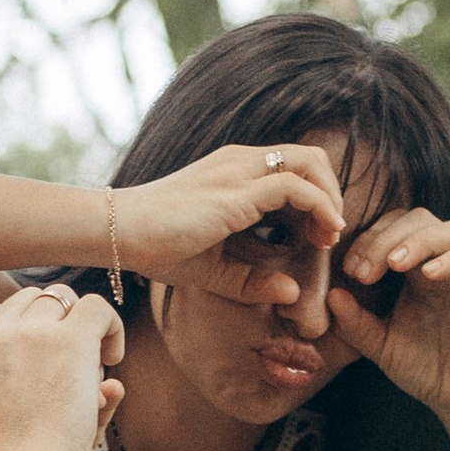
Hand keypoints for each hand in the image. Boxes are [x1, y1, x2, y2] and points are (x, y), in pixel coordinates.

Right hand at [0, 283, 120, 450]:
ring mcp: (25, 334)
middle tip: (66, 377)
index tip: (40, 374)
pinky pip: (97, 308)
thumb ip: (11, 384)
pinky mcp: (66, 341)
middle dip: (51, 331)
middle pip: (30, 304)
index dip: (25, 339)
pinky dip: (111, 326)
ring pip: (62, 303)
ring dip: (77, 334)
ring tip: (85, 378)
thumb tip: (63, 365)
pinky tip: (113, 357)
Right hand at [114, 144, 348, 282]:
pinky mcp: (236, 193)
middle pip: (309, 156)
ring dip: (329, 198)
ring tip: (329, 235)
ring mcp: (239, 172)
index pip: (292, 166)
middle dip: (331, 191)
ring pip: (309, 162)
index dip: (316, 197)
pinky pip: (294, 188)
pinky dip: (318, 207)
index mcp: (234, 171)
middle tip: (330, 234)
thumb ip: (252, 281)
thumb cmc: (155, 246)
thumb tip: (292, 294)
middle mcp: (240, 162)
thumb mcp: (213, 269)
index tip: (317, 236)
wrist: (118, 232)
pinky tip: (321, 235)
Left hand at [329, 209, 449, 427]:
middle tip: (365, 270)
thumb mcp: (380, 346)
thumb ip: (355, 323)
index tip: (350, 270)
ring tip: (395, 263)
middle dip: (387, 237)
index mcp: (418, 269)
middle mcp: (447, 264)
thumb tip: (331, 295)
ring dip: (421, 240)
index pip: (396, 227)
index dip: (371, 239)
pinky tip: (429, 274)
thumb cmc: (423, 370)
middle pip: (421, 219)